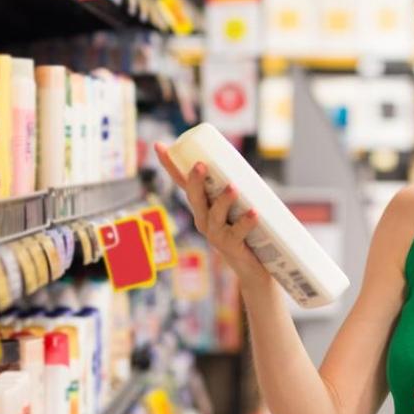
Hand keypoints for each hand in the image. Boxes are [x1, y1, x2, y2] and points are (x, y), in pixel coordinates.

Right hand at [154, 142, 270, 289]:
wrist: (252, 267)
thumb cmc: (243, 231)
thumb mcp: (236, 206)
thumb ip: (237, 188)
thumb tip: (243, 164)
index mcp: (202, 206)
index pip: (183, 183)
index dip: (170, 165)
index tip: (159, 145)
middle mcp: (204, 220)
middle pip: (195, 199)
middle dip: (195, 182)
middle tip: (200, 165)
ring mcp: (216, 235)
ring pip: (215, 216)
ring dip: (223, 201)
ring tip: (233, 188)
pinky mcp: (232, 247)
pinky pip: (238, 233)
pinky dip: (246, 221)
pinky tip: (254, 212)